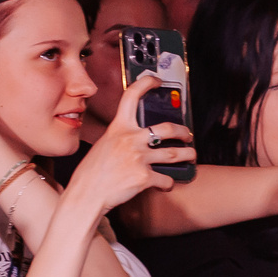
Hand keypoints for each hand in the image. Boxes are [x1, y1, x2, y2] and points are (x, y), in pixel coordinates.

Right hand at [63, 72, 191, 216]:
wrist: (86, 196)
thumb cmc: (91, 174)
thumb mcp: (103, 145)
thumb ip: (120, 138)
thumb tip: (134, 139)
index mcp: (118, 128)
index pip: (132, 97)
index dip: (146, 83)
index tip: (156, 80)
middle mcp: (131, 139)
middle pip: (168, 128)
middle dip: (183, 131)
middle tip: (187, 135)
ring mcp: (139, 158)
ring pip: (175, 154)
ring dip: (188, 155)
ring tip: (191, 155)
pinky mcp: (144, 177)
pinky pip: (165, 180)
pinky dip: (168, 184)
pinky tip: (166, 185)